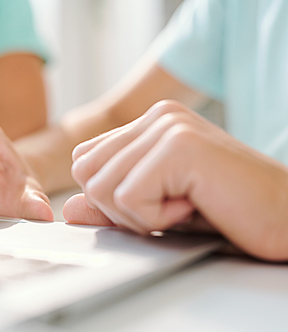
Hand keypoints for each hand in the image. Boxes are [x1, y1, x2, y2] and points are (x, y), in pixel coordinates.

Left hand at [64, 100, 287, 260]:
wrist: (287, 219)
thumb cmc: (227, 212)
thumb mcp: (155, 209)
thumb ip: (110, 206)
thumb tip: (69, 208)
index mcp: (150, 123)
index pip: (85, 158)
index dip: (107, 196)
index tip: (151, 202)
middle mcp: (157, 116)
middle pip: (86, 172)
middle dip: (120, 208)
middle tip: (168, 208)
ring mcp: (168, 127)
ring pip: (101, 186)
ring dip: (140, 215)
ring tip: (184, 205)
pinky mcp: (179, 146)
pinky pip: (128, 196)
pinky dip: (157, 218)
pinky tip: (194, 206)